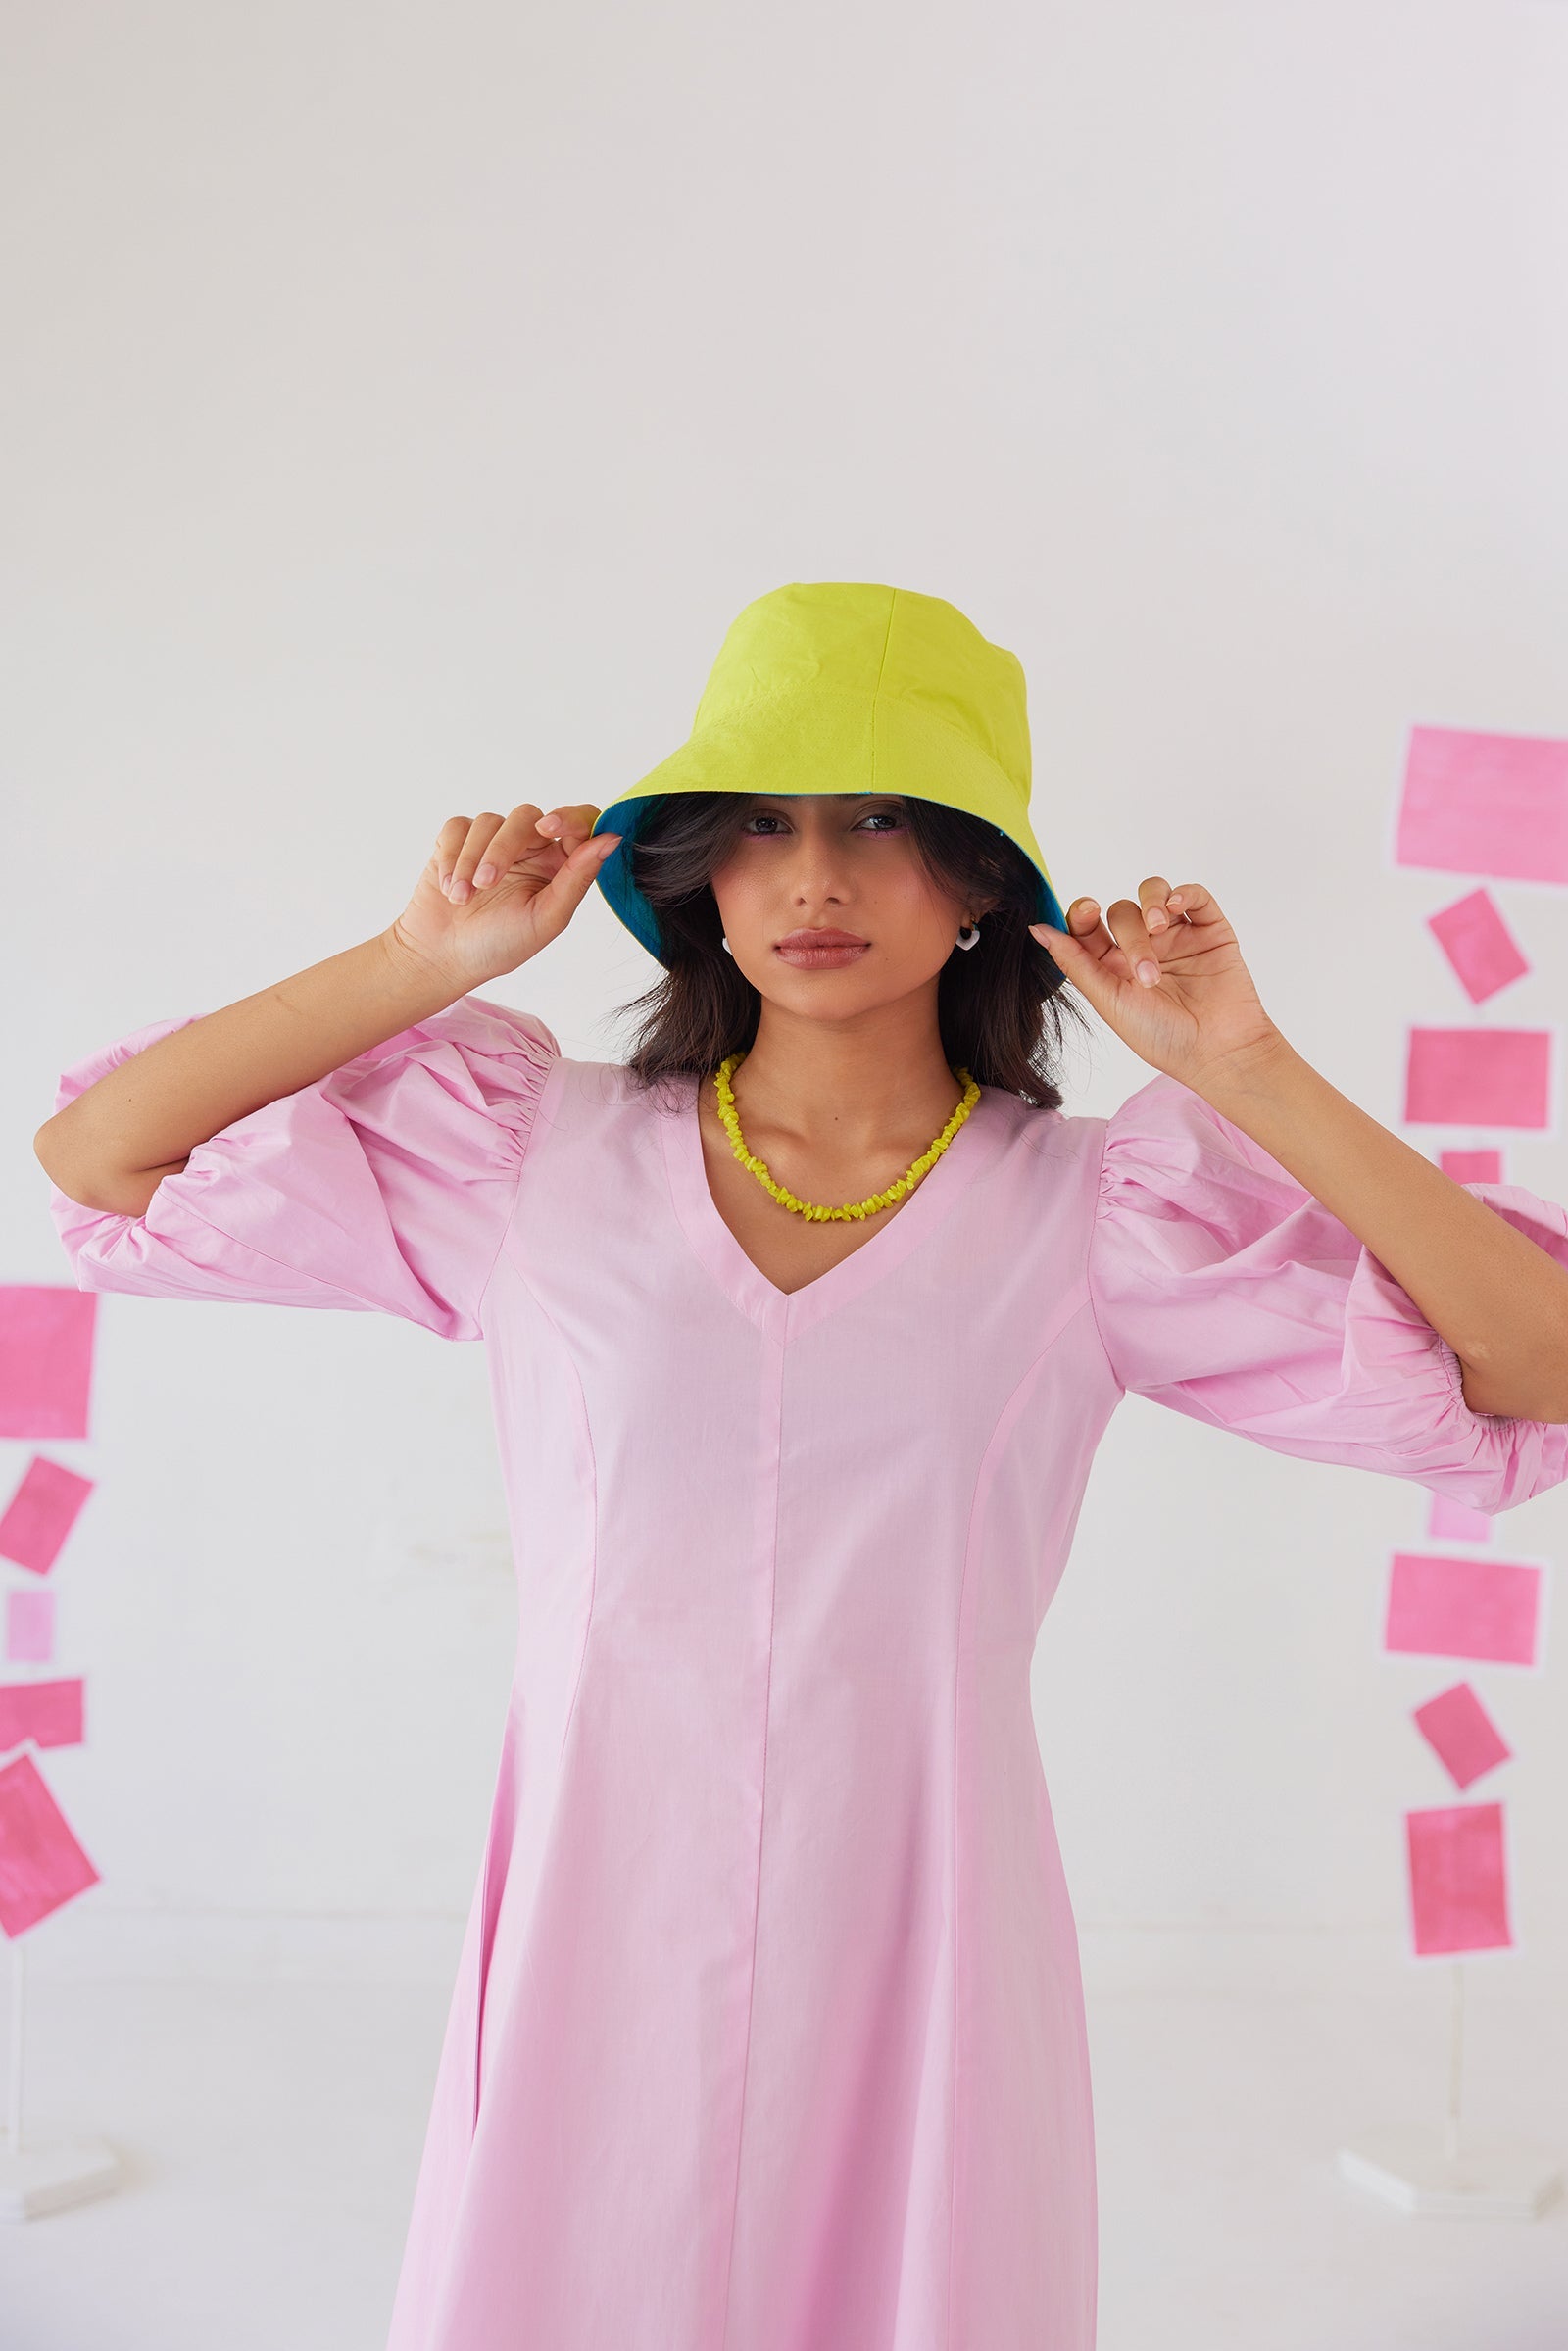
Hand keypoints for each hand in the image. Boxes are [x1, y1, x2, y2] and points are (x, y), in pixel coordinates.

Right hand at [387, 803, 619, 989]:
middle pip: (527, 817)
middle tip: (486, 883)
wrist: (442, 956)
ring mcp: (493, 841)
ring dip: (470, 861)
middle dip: (503, 849)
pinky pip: (458, 827)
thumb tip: (612, 839)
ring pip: (490, 822)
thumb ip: (578, 878)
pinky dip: (451, 857)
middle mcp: (530, 848)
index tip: (549, 827)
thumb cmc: (499, 945)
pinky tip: (448, 888)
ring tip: (461, 898)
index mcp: (559, 865)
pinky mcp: (458, 840)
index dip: (569, 817)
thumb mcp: (547, 918)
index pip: (579, 823)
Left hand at [1030, 879, 1284, 1093]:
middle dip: (1130, 935)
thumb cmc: (1163, 1037)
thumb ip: (1075, 962)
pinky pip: (1195, 895)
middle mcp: (1143, 947)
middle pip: (1121, 912)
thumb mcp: (1109, 1001)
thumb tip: (1036, 929)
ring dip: (1150, 904)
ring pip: (1153, 894)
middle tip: (1147, 973)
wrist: (1217, 1050)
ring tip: (1159, 928)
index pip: (1089, 925)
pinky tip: (1175, 907)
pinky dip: (1183, 892)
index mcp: (1112, 966)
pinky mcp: (1209, 930)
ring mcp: (1176, 936)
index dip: (1083, 913)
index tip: (1087, 913)